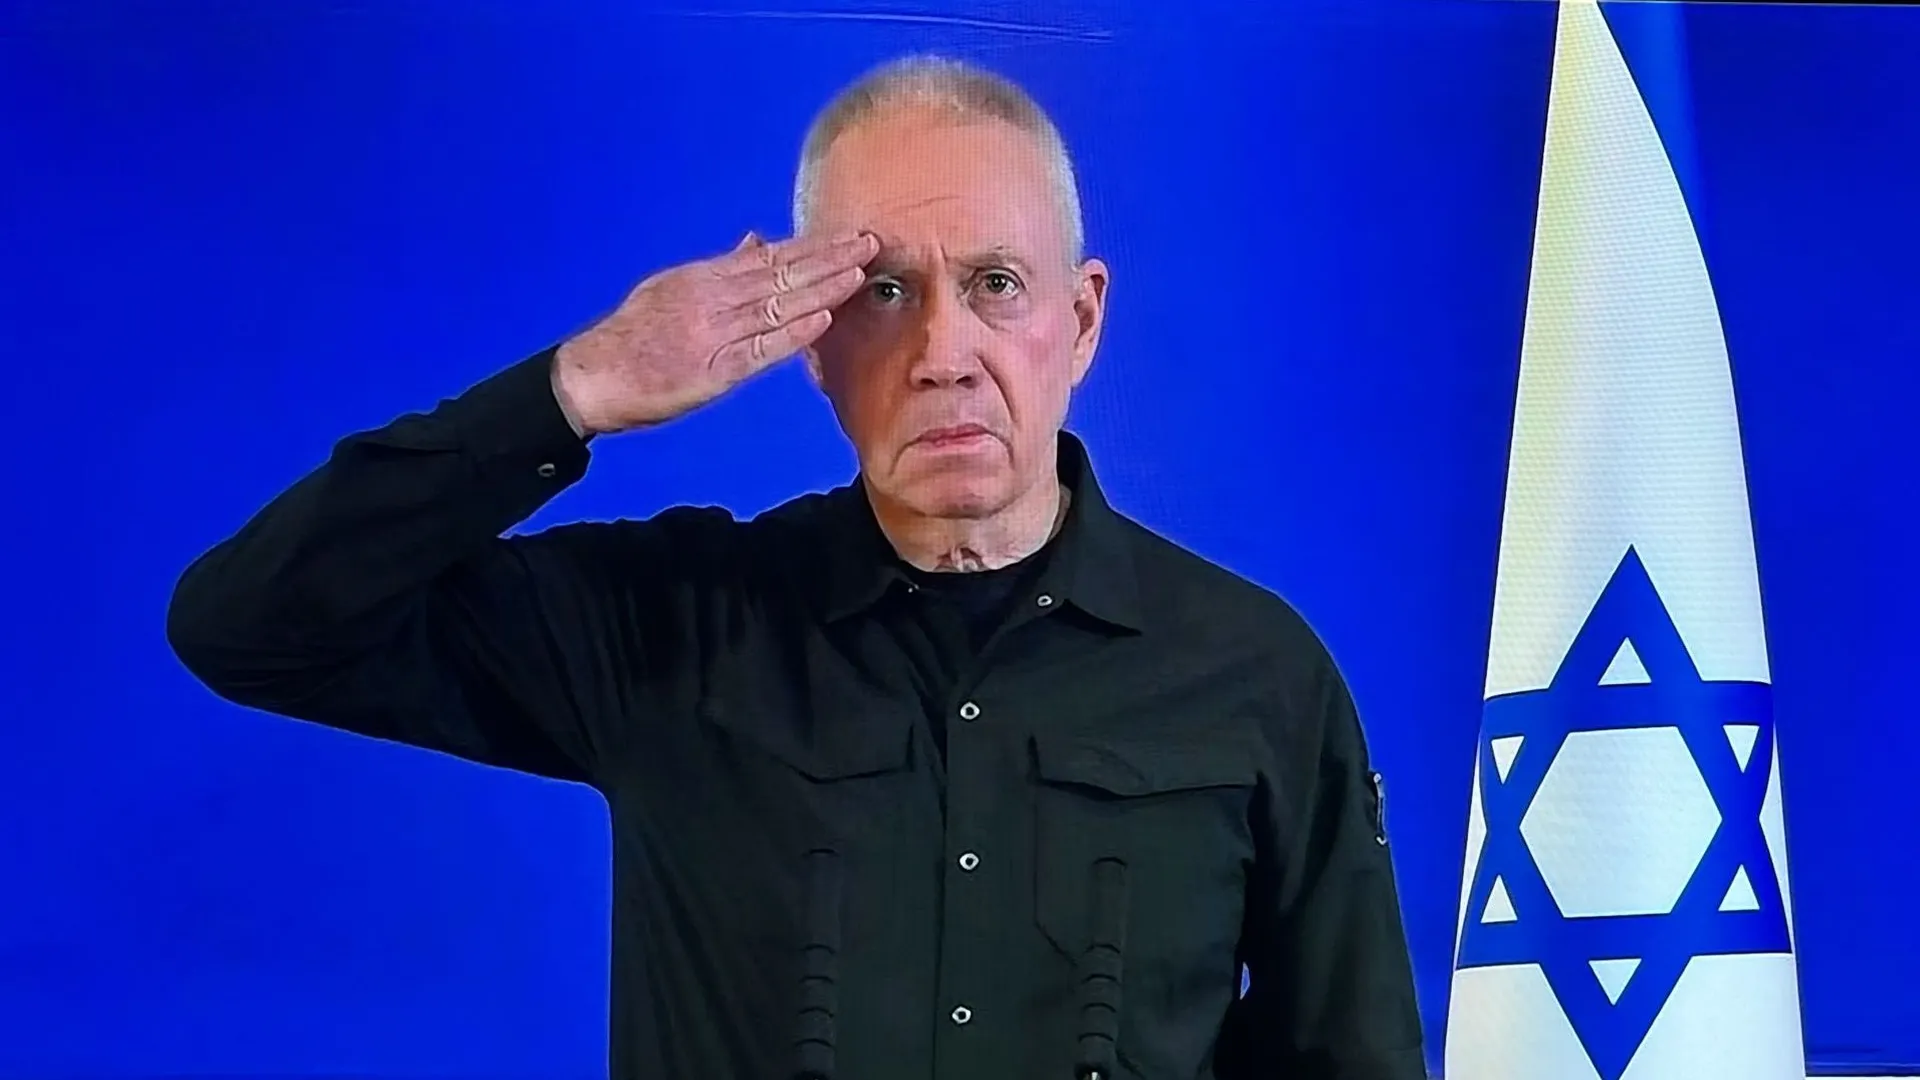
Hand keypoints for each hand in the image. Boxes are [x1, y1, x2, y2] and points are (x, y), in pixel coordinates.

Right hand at [552, 230, 877, 435]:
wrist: (593, 375)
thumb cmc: (633, 336)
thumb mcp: (671, 286)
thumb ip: (720, 265)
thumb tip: (757, 240)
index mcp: (704, 277)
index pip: (771, 256)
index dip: (814, 246)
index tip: (849, 235)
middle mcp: (713, 298)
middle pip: (782, 273)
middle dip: (830, 258)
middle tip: (872, 241)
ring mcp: (714, 334)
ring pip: (778, 305)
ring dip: (823, 288)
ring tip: (860, 272)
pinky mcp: (713, 371)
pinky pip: (760, 350)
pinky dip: (793, 334)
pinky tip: (823, 319)